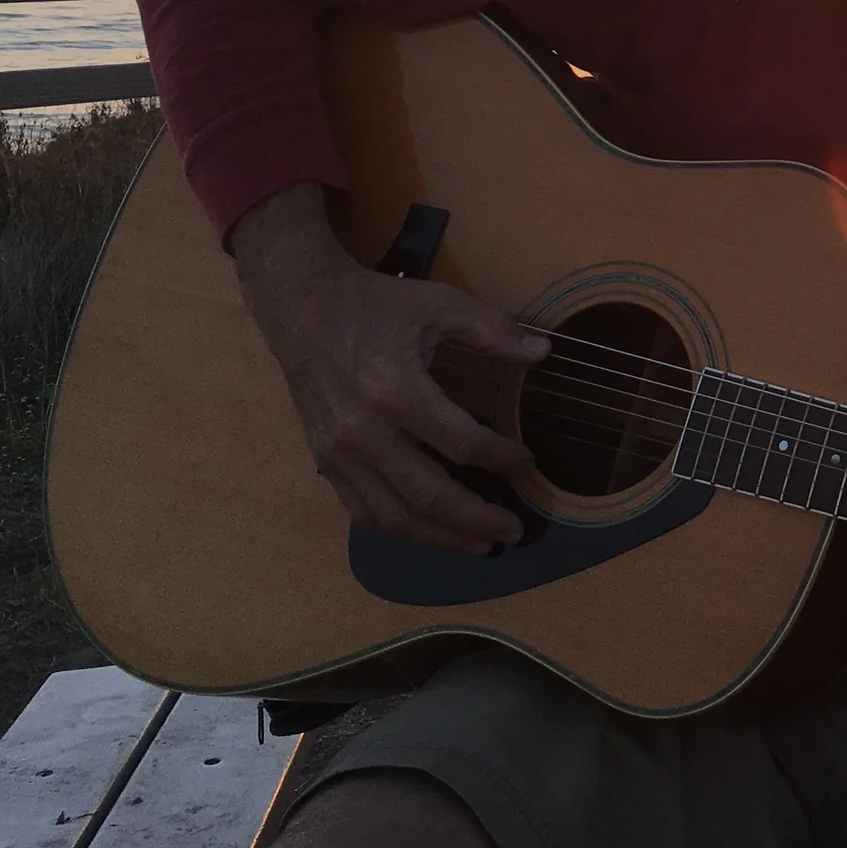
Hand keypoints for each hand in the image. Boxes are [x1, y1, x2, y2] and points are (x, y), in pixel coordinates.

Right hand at [232, 183, 547, 552]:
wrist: (302, 308)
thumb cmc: (375, 305)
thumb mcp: (438, 303)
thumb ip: (493, 329)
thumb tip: (544, 351)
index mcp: (395, 391)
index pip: (461, 443)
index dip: (500, 459)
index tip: (527, 463)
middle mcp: (363, 432)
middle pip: (428, 496)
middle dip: (476, 519)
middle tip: (514, 531)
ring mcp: (339, 453)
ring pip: (394, 516)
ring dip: (441, 538)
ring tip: (480, 544)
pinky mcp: (324, 461)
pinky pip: (363, 510)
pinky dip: (400, 527)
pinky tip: (429, 531)